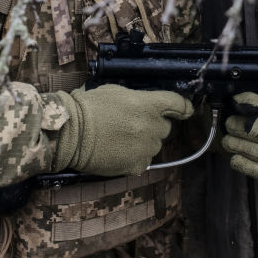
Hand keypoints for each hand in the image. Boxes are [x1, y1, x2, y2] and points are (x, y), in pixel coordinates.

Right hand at [53, 84, 193, 175]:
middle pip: (165, 127)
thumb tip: (147, 103)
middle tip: (131, 123)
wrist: (72, 133)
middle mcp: (152, 127)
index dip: (183, 106)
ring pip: (154, 145)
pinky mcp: (137, 165)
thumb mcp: (116, 92)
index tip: (185, 109)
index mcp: (148, 105)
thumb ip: (138, 98)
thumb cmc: (89, 108)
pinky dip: (134, 157)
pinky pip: (143, 160)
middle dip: (153, 125)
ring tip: (120, 138)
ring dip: (143, 141)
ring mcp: (146, 148)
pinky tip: (117, 150)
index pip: (178, 104)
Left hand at [221, 92, 257, 181]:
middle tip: (229, 127)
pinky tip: (236, 160)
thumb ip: (249, 97)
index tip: (248, 127)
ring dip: (246, 149)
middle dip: (247, 134)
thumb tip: (249, 104)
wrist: (251, 121)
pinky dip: (251, 168)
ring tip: (228, 142)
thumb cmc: (251, 107)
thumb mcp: (249, 95)